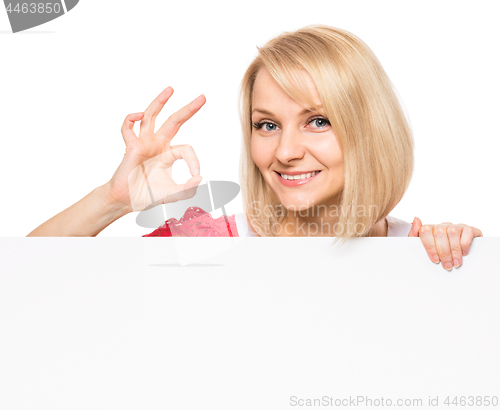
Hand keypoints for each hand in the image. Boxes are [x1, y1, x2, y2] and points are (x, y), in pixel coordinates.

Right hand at [105, 87, 204, 212]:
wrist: (125, 201)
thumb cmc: (147, 195)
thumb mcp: (173, 194)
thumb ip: (188, 189)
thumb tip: (200, 178)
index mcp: (169, 154)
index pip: (187, 148)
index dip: (194, 161)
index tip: (196, 175)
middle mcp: (158, 144)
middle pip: (174, 121)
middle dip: (188, 109)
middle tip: (203, 97)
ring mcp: (144, 143)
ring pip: (151, 116)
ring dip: (159, 102)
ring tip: (171, 89)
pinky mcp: (131, 146)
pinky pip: (128, 127)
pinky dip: (131, 118)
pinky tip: (138, 115)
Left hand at [408, 217, 482, 270]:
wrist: (464, 256)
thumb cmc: (439, 253)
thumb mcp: (423, 247)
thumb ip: (414, 234)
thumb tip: (416, 219)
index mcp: (431, 229)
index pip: (426, 230)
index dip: (430, 246)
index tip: (435, 259)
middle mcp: (443, 226)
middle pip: (439, 232)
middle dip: (443, 251)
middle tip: (447, 265)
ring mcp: (457, 226)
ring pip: (452, 232)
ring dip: (454, 250)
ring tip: (455, 262)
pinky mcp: (470, 229)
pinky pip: (467, 232)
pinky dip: (465, 244)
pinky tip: (464, 253)